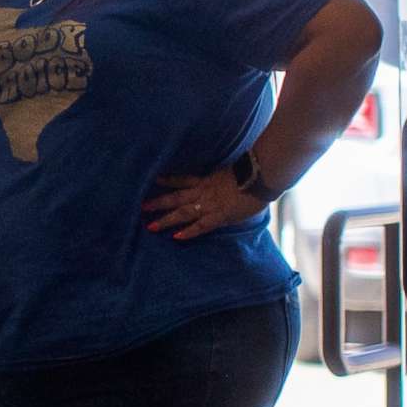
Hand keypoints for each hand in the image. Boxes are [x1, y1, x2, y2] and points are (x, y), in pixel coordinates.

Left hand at [143, 167, 261, 240]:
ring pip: (184, 212)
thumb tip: (226, 173)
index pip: (182, 179)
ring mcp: (211, 204)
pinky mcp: (221, 215)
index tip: (153, 180)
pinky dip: (189, 231)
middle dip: (159, 202)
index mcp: (208, 179)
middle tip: (142, 207)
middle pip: (176, 197)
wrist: (264, 174)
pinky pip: (202, 225)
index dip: (168, 180)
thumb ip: (225, 174)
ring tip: (150, 226)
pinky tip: (176, 237)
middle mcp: (205, 191)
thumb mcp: (234, 169)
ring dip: (167, 219)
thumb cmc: (255, 170)